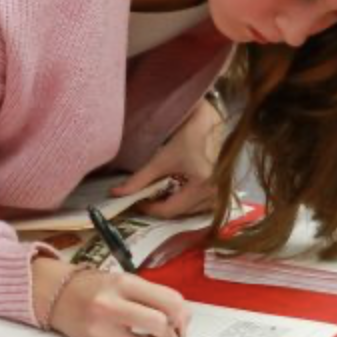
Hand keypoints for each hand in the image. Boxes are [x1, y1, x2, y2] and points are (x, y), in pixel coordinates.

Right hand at [34, 257, 190, 336]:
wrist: (58, 295)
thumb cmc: (99, 288)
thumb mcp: (126, 281)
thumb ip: (153, 297)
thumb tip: (181, 321)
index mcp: (124, 283)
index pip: (169, 300)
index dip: (183, 315)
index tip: (181, 321)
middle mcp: (112, 305)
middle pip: (160, 324)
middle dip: (174, 334)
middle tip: (171, 335)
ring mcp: (103, 329)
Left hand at [110, 97, 224, 217]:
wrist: (210, 123)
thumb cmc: (188, 136)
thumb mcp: (162, 159)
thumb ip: (140, 179)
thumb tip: (116, 193)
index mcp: (202, 185)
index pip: (170, 210)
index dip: (149, 208)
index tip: (136, 202)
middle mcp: (214, 194)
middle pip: (180, 213)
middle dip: (161, 207)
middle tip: (145, 198)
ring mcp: (219, 193)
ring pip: (190, 212)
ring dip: (174, 206)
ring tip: (160, 196)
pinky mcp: (221, 190)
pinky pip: (200, 205)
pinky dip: (186, 202)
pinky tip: (177, 193)